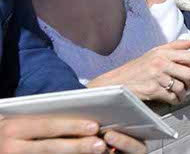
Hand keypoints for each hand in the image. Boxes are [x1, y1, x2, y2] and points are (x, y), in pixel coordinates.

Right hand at [0, 116, 145, 153]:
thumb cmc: (10, 129)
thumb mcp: (20, 120)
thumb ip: (43, 120)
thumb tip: (80, 120)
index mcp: (14, 128)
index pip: (47, 126)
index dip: (71, 126)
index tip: (94, 126)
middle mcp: (11, 148)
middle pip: (50, 148)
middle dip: (77, 146)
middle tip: (100, 145)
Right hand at [88, 40, 189, 104]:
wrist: (116, 82)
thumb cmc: (137, 68)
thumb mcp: (154, 52)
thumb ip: (174, 46)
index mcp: (162, 53)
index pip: (189, 56)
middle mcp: (160, 63)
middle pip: (189, 73)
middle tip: (188, 84)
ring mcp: (157, 77)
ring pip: (182, 87)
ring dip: (184, 93)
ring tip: (180, 93)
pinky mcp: (153, 90)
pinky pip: (172, 97)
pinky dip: (176, 100)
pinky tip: (173, 99)